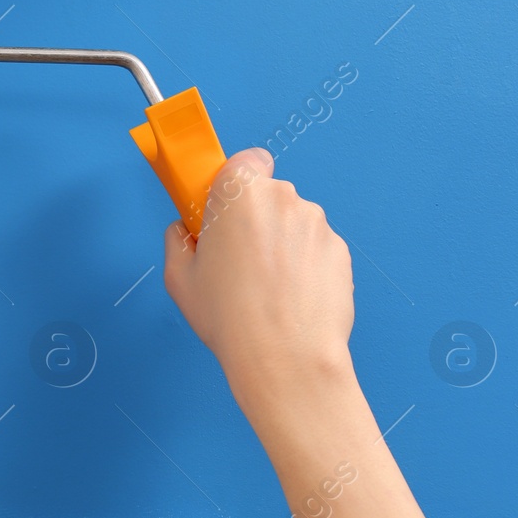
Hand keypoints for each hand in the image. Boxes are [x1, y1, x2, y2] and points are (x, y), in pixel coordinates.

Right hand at [162, 148, 355, 424]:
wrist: (287, 357)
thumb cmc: (230, 317)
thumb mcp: (178, 278)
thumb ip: (178, 240)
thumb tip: (185, 232)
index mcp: (239, 192)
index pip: (245, 160)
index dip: (235, 183)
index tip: (224, 208)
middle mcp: (283, 198)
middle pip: (268, 196)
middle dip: (255, 219)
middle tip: (237, 260)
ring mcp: (317, 224)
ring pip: (293, 224)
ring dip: (282, 244)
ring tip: (266, 288)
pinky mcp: (340, 251)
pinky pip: (315, 249)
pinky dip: (305, 266)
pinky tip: (290, 298)